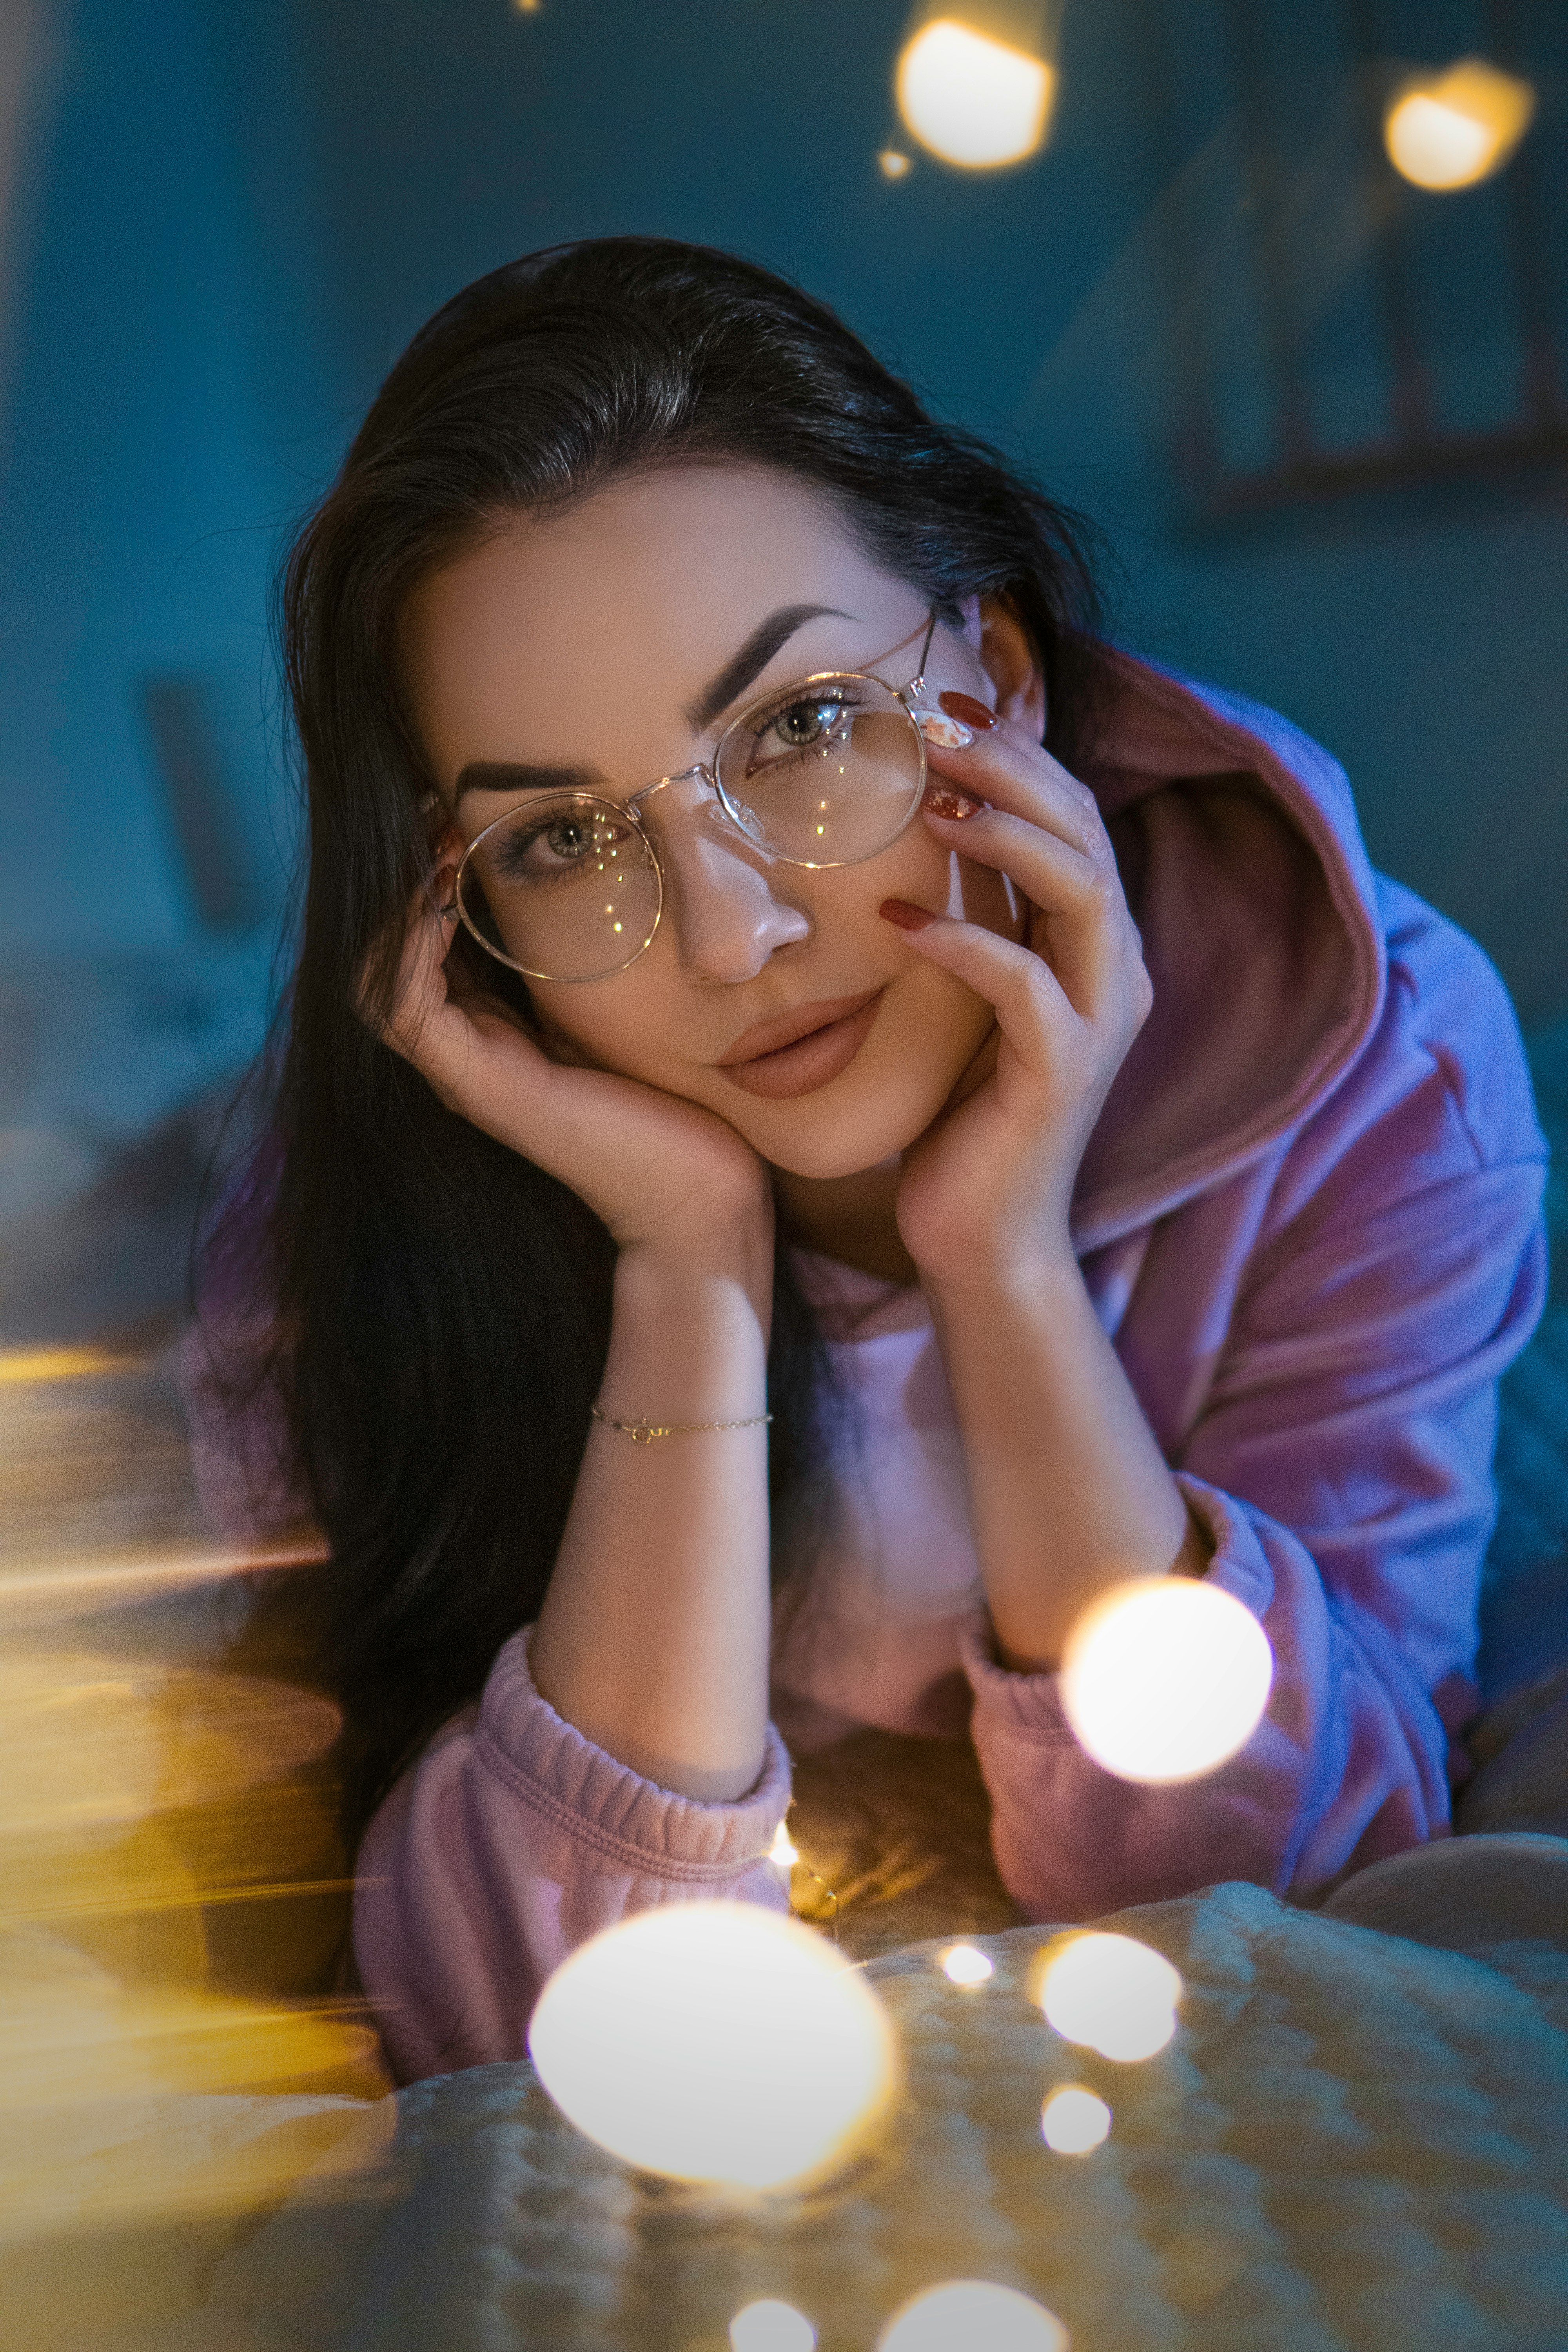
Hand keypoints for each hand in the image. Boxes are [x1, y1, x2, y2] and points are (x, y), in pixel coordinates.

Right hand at [369, 853, 772, 1265]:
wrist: (700, 1195)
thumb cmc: (677, 1106)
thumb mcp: (619, 1011)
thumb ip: (583, 965)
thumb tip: (587, 887)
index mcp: (494, 1030)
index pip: (422, 942)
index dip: (423, 876)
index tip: (452, 816)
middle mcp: (466, 1050)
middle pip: (386, 954)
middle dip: (401, 877)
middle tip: (432, 811)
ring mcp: (465, 1072)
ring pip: (378, 978)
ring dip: (398, 904)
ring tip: (435, 843)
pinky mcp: (479, 1088)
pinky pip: (408, 1008)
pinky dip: (411, 946)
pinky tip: (439, 896)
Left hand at [887, 705, 1150, 1291]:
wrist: (979, 1236)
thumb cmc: (964, 1113)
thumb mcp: (969, 996)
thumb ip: (978, 918)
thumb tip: (925, 825)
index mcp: (1098, 945)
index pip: (1076, 817)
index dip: (1020, 751)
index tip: (946, 703)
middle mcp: (1116, 970)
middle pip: (1086, 832)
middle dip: (1013, 766)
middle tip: (933, 726)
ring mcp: (1098, 1020)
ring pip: (1079, 889)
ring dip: (1005, 833)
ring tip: (931, 799)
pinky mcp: (1064, 1072)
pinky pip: (1023, 982)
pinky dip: (963, 940)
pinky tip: (899, 917)